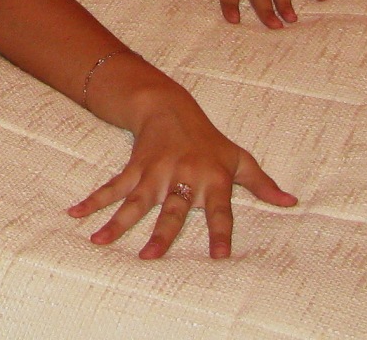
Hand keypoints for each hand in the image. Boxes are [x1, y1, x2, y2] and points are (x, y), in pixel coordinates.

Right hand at [68, 92, 295, 258]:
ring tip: (100, 242)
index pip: (221, 210)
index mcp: (212, 178)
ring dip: (117, 222)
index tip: (220, 257)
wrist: (170, 107)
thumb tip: (291, 202)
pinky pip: (112, 187)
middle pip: (172, 210)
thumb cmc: (209, 139)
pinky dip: (93, 201)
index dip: (221, 232)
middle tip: (151, 259)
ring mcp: (155, 173)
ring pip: (136, 201)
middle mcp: (183, 177)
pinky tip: (75, 215)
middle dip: (161, 234)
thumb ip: (261, 184)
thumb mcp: (238, 158)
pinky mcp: (134, 168)